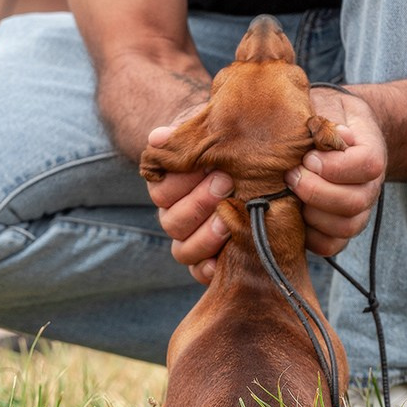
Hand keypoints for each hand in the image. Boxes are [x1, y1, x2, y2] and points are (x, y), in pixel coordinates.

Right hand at [144, 123, 233, 285]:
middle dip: (199, 204)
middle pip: (172, 222)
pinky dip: (209, 269)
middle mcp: (175, 216)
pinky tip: (225, 259)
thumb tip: (158, 138)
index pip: (162, 191)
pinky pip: (200, 273)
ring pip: (184, 250)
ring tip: (230, 219)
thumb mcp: (206, 132)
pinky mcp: (208, 260)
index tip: (209, 165)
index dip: (182, 181)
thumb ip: (184, 135)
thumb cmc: (224, 145)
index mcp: (168, 188)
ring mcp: (190, 240)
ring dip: (206, 236)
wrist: (248, 159)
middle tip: (227, 183)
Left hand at [285, 88, 386, 256]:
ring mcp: (358, 210)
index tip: (308, 156)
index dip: (334, 165)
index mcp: (371, 151)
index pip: (367, 165)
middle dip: (316, 191)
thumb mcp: (325, 105)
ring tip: (291, 194)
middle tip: (291, 175)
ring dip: (312, 214)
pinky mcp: (340, 228)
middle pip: (355, 202)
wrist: (332, 131)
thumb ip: (324, 116)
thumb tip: (328, 134)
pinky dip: (311, 237)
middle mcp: (371, 185)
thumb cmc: (324, 116)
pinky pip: (331, 246)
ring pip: (345, 227)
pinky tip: (293, 216)